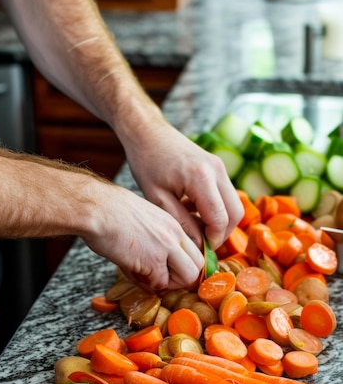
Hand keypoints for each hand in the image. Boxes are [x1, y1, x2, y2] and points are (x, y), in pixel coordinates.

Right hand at [81, 184, 204, 293]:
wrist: (95, 208)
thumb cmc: (108, 210)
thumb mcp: (142, 217)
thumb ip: (154, 237)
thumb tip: (152, 261)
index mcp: (172, 223)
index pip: (195, 248)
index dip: (184, 263)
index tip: (170, 268)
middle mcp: (174, 234)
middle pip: (198, 264)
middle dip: (182, 277)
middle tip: (161, 277)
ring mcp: (166, 247)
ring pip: (188, 277)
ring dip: (169, 283)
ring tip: (149, 278)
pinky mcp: (152, 260)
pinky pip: (160, 284)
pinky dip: (148, 285)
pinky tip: (134, 274)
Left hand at [123, 117, 243, 250]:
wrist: (148, 132)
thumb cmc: (146, 162)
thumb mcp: (158, 198)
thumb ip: (181, 223)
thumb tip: (199, 246)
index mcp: (201, 178)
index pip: (219, 219)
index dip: (213, 240)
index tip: (200, 251)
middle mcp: (217, 170)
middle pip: (236, 214)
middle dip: (222, 233)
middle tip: (202, 244)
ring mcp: (220, 166)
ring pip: (234, 205)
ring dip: (220, 221)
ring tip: (195, 228)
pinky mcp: (218, 166)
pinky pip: (226, 195)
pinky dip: (216, 209)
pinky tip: (193, 212)